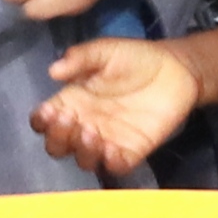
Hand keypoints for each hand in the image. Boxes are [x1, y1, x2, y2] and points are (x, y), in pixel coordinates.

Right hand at [33, 34, 199, 173]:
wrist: (175, 68)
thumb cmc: (134, 58)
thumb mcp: (105, 51)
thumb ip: (80, 58)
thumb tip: (53, 70)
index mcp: (72, 102)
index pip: (45, 121)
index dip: (42, 121)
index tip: (49, 111)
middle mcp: (85, 125)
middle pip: (58, 146)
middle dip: (57, 138)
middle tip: (70, 120)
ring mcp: (107, 140)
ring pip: (83, 159)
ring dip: (82, 150)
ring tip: (92, 131)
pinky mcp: (132, 150)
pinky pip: (115, 166)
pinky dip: (110, 163)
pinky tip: (111, 149)